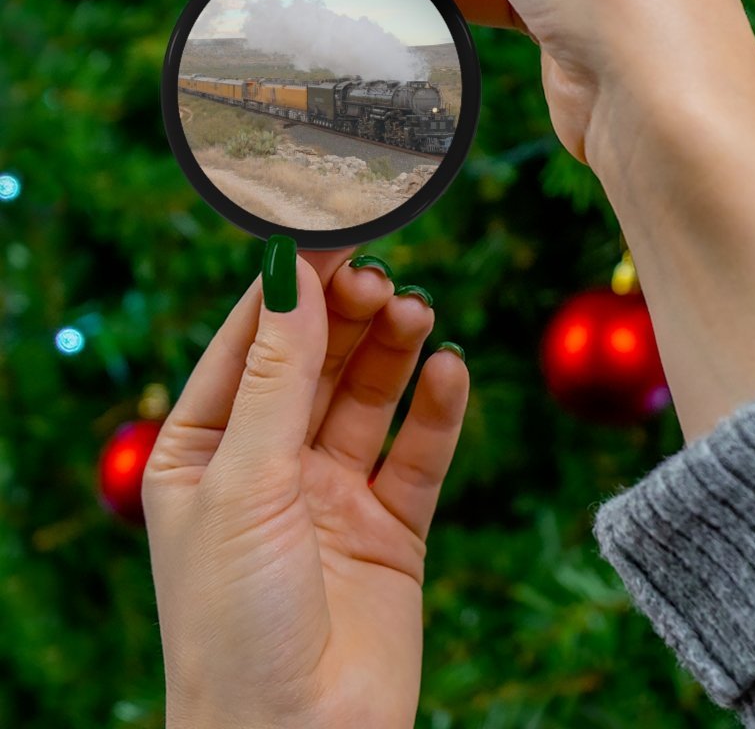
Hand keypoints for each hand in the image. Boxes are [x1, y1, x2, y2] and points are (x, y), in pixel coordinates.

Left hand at [143, 247, 468, 728]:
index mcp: (205, 450)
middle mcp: (269, 464)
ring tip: (417, 312)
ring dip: (393, 351)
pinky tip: (450, 371)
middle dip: (347, 315)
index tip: (334, 231)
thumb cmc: (235, 622)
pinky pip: (419, 453)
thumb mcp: (245, 481)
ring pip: (369, 397)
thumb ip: (277, 376)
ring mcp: (332, 493)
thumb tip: (291, 272)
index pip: (251, 342)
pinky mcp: (391, 526)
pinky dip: (437, 410)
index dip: (292, 286)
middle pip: (317, 361)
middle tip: (382, 276)